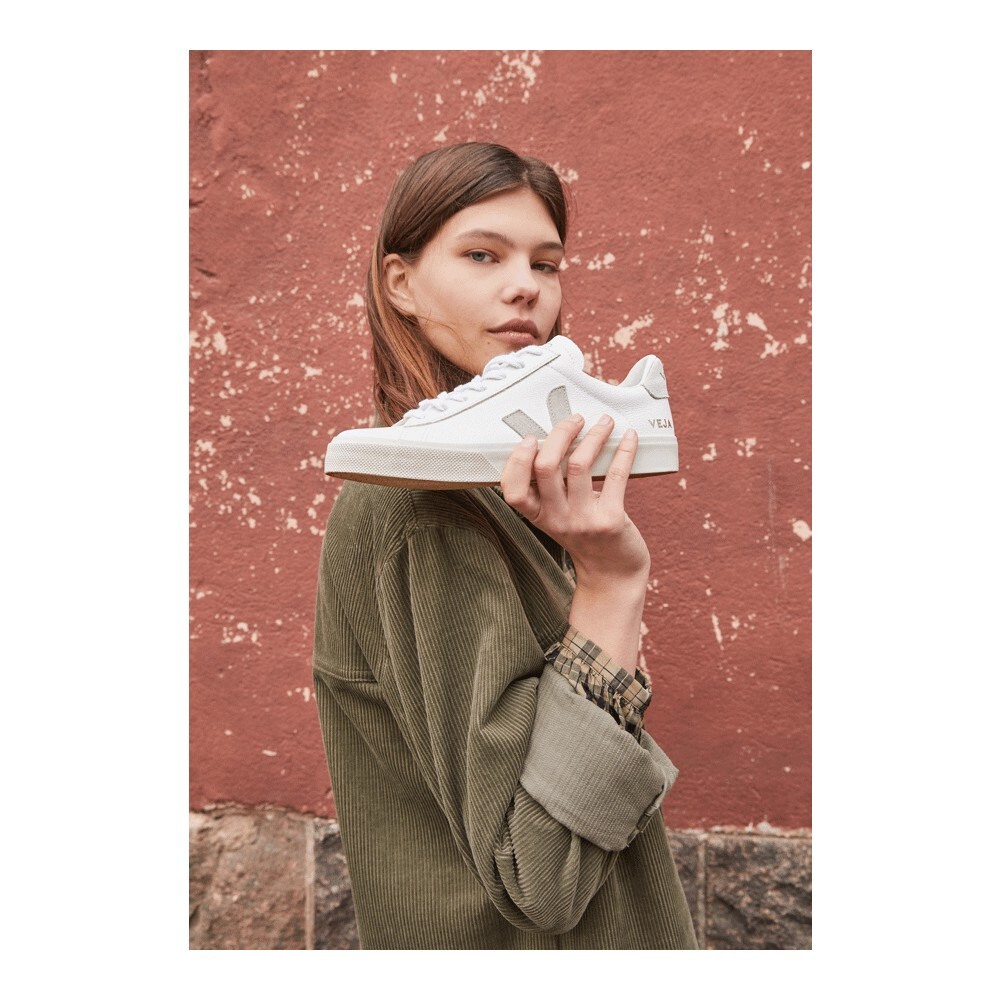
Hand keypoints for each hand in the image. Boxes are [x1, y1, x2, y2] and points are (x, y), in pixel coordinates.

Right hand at [500, 413, 650, 589]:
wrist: (612, 573)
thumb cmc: (585, 536)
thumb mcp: (557, 517)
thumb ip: (550, 489)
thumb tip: (557, 441)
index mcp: (538, 516)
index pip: (513, 489)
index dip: (517, 460)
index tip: (531, 438)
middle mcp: (556, 519)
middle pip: (546, 467)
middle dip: (560, 434)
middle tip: (574, 420)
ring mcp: (583, 520)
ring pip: (580, 465)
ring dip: (593, 436)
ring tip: (603, 422)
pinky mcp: (611, 520)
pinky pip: (616, 476)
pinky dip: (624, 451)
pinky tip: (630, 437)